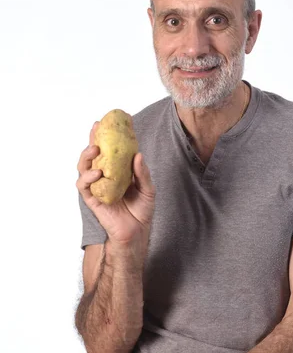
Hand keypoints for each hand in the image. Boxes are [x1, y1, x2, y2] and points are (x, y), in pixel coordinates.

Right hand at [76, 121, 154, 247]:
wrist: (136, 232)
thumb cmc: (142, 210)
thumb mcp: (148, 188)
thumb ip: (142, 173)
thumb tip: (138, 155)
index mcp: (117, 170)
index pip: (111, 150)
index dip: (109, 135)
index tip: (112, 120)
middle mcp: (104, 176)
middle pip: (93, 154)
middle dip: (92, 139)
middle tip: (96, 129)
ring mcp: (96, 186)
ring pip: (83, 167)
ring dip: (86, 156)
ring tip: (95, 149)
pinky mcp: (92, 199)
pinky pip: (84, 185)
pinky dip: (87, 177)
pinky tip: (97, 172)